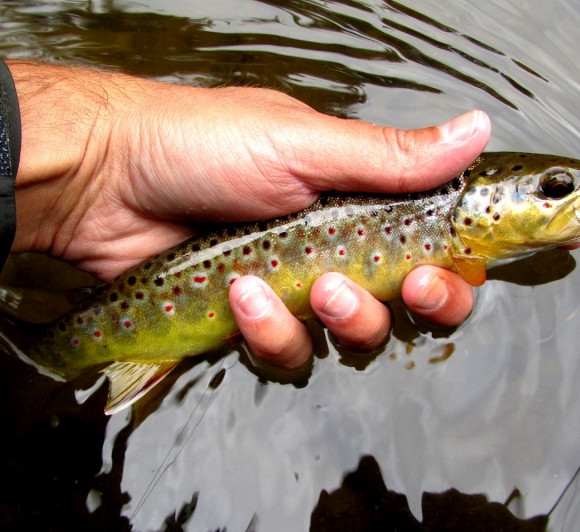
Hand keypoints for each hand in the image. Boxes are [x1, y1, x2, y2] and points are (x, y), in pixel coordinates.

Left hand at [8, 61, 488, 367]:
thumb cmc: (200, 143)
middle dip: (404, 305)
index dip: (450, 274)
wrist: (104, 179)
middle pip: (404, 307)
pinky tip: (237, 294)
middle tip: (384, 288)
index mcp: (357, 199)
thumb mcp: (303, 145)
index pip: (430, 247)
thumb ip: (391, 158)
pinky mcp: (248, 323)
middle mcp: (333, 247)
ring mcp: (291, 289)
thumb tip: (475, 131)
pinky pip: (285, 352)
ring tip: (292, 284)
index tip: (437, 276)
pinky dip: (267, 329)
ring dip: (335, 319)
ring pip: (348, 340)